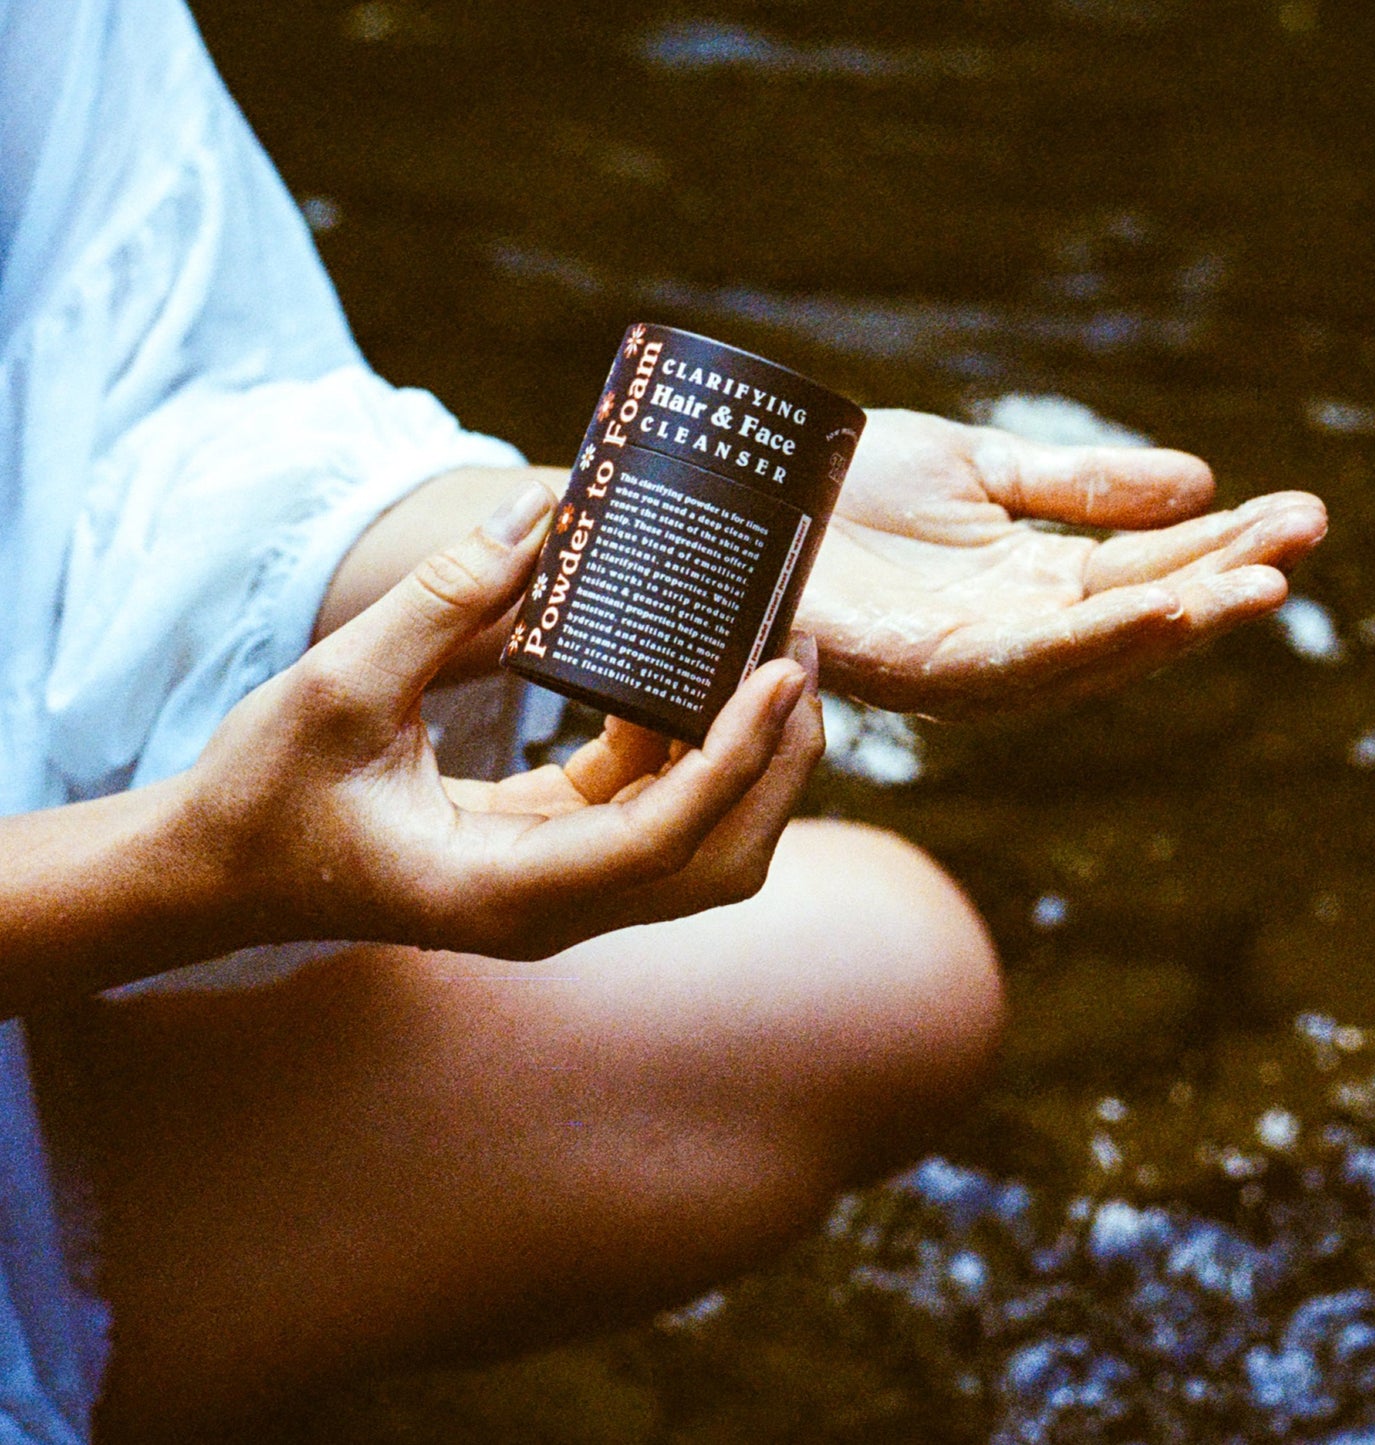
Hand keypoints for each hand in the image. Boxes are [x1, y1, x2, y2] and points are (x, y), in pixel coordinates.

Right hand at [190, 482, 821, 960]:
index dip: (736, 756)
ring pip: (697, 841)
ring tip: (762, 653)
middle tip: (797, 654)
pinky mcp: (553, 857)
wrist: (225, 870)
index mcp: (506, 890)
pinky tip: (674, 673)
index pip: (662, 839)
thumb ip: (443, 600)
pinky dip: (681, 747)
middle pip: (716, 857)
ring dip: (743, 756)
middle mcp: (553, 909)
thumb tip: (540, 513)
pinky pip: (647, 809)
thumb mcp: (341, 685)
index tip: (782, 670)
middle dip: (774, 763)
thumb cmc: (266, 793)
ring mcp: (559, 890)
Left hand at [796, 409, 1327, 716]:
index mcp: (1024, 586)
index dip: (1216, 549)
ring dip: (1170, 622)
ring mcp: (957, 658)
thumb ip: (1080, 486)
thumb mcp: (980, 467)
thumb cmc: (848, 483)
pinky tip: (1152, 613)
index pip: (1139, 573)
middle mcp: (1001, 632)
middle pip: (1127, 620)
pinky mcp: (908, 668)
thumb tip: (1200, 485)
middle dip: (1215, 585)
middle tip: (1301, 541)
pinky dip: (1085, 644)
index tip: (1298, 517)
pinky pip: (1011, 663)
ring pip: (1083, 654)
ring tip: (1254, 586)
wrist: (744, 484)